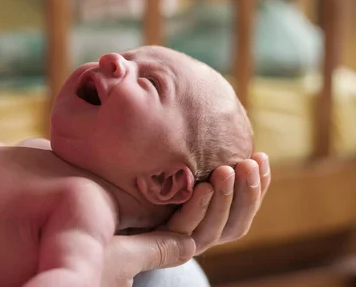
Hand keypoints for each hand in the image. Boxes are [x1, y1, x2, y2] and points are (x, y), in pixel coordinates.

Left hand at [98, 152, 269, 286]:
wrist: (94, 208)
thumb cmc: (130, 178)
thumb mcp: (165, 164)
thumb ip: (185, 152)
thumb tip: (205, 110)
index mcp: (207, 216)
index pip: (242, 207)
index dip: (258, 186)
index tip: (262, 157)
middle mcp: (199, 231)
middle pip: (236, 221)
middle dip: (248, 192)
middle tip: (248, 162)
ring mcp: (182, 241)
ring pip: (218, 229)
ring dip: (227, 200)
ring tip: (226, 170)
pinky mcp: (160, 246)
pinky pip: (186, 231)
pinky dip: (198, 210)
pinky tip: (202, 187)